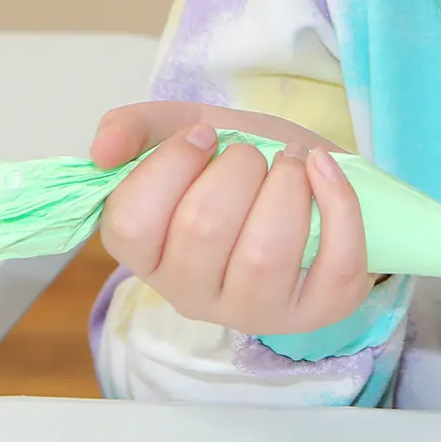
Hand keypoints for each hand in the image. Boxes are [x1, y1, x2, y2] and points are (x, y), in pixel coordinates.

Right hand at [94, 101, 372, 335]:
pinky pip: (335, 264)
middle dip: (237, 167)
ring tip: (292, 163)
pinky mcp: (318, 311)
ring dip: (286, 185)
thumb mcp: (187, 131)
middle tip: (252, 154)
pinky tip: (325, 169)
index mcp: (149, 256)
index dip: (169, 167)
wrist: (314, 177)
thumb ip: (135, 130)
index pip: (131, 225)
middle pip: (202, 230)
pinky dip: (338, 202)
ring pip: (265, 254)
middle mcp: (194, 296)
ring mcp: (257, 311)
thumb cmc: (244, 164)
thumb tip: (102, 152)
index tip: (203, 137)